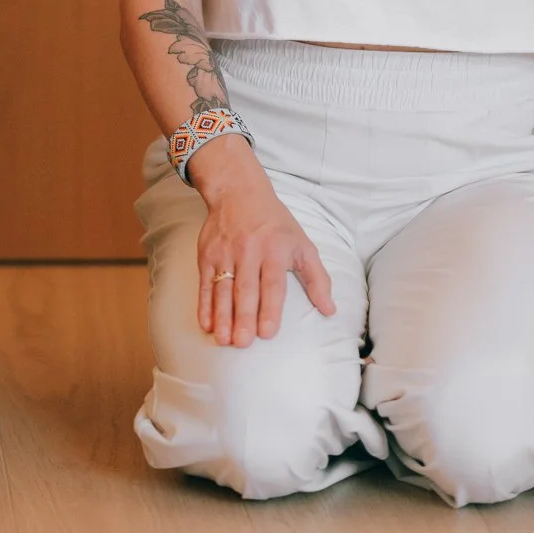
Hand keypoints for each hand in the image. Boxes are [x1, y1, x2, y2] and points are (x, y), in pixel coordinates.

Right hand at [192, 139, 333, 346]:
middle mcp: (248, 251)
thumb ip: (317, 279)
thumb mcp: (302, 244)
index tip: (267, 332)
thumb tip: (329, 310)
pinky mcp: (207, 253)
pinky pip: (205, 282)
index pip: (272, 283)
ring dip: (222, 315)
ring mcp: (225, 252)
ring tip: (223, 339)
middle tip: (242, 342)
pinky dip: (204, 304)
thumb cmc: (275, 223)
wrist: (238, 190)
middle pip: (245, 288)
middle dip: (243, 316)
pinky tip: (206, 323)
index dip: (270, 307)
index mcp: (275, 249)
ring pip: (222, 288)